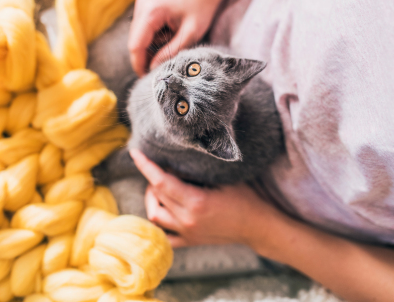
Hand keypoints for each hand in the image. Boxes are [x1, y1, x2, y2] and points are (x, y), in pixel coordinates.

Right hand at [128, 0, 222, 76]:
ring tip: (171, 45)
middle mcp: (141, 4)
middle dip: (145, 56)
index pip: (135, 45)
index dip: (139, 64)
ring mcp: (141, 2)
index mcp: (151, 11)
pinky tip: (168, 35)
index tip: (147, 78)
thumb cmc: (202, 7)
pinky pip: (143, 27)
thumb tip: (153, 69)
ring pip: (138, 35)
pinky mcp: (145, 4)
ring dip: (150, 46)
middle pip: (134, 41)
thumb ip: (170, 53)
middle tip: (160, 68)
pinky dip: (153, 37)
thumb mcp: (190, 34)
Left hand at [129, 149, 280, 247]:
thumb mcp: (224, 178)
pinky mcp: (190, 241)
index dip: (146, 166)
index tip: (135, 153)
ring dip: (152, 199)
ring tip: (159, 188)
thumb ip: (199, 170)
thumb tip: (177, 154)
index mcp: (196, 202)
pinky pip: (164, 235)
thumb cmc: (245, 198)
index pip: (161, 182)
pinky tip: (162, 209)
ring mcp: (187, 233)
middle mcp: (187, 219)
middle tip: (160, 167)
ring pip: (154, 215)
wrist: (258, 227)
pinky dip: (158, 223)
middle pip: (156, 196)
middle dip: (152, 178)